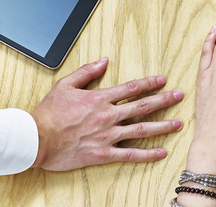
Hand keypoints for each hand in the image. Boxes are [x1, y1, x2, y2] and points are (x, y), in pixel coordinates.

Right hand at [30, 58, 183, 169]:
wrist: (36, 139)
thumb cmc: (48, 114)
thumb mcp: (65, 85)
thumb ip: (87, 71)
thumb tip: (104, 60)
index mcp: (99, 99)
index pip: (131, 88)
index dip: (149, 83)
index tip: (163, 80)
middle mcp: (107, 116)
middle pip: (142, 106)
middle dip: (164, 100)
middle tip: (180, 96)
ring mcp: (107, 136)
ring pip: (141, 130)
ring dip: (162, 126)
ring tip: (178, 123)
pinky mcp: (102, 154)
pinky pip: (129, 154)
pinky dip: (147, 154)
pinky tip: (161, 152)